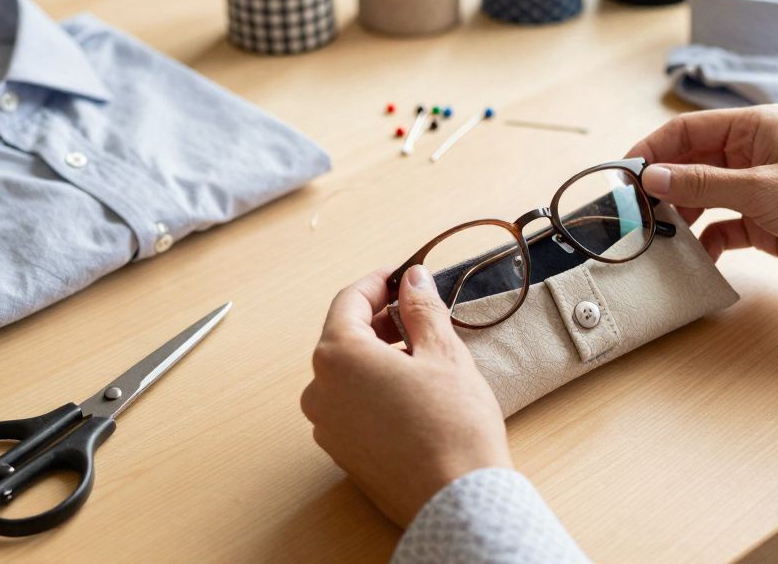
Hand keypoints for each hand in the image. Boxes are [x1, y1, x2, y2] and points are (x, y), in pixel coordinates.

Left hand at [300, 266, 511, 526]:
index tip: (402, 276)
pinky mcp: (342, 453)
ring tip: (423, 355)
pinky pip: (351, 405)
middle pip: (344, 338)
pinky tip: (412, 393)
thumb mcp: (443, 353)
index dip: (378, 283)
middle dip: (381, 320)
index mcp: (337, 357)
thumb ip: (422, 308)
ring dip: (378, 356)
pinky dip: (374, 389)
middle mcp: (320, 390)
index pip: (349, 301)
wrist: (457, 500)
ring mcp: (327, 426)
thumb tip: (414, 280)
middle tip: (419, 312)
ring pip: (347, 374)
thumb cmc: (452, 426)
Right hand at [627, 105, 777, 293]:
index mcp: (755, 127)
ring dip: (680, 214)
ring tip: (658, 235)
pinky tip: (694, 256)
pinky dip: (705, 240)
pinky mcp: (763, 222)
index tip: (623, 175)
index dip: (652, 149)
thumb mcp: (762, 190)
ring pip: (702, 195)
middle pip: (690, 163)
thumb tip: (651, 176)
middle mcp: (752, 153)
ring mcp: (756, 188)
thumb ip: (703, 183)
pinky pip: (720, 226)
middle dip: (662, 186)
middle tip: (635, 212)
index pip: (687, 130)